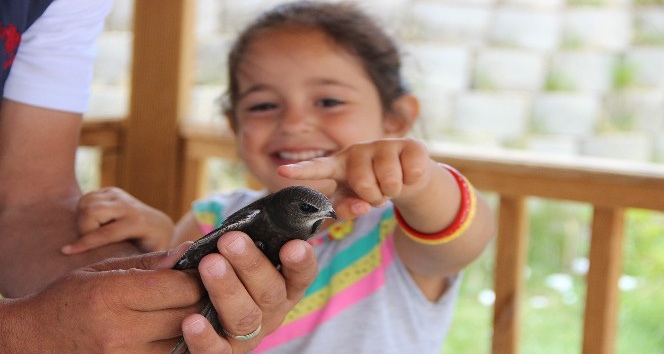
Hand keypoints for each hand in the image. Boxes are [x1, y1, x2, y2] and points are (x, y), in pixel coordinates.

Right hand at [4, 244, 209, 352]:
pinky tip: (177, 328)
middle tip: (209, 288)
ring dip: (195, 323)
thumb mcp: (104, 269)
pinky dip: (179, 342)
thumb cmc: (70, 297)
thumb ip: (151, 263)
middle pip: (187, 314)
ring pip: (184, 340)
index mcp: (113, 296)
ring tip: (194, 308)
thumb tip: (190, 250)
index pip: (178, 287)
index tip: (204, 270)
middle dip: (203, 299)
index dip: (198, 277)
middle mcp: (120, 331)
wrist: (32, 340)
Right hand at [63, 187, 173, 254]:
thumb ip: (137, 264)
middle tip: (90, 240)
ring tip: (93, 232)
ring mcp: (120, 196)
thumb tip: (122, 278)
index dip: (85, 243)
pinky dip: (83, 210)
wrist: (160, 226)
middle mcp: (129, 206)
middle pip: (91, 211)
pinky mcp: (112, 191)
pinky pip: (86, 197)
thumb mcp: (150, 258)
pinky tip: (94, 222)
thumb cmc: (153, 249)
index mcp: (139, 223)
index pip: (106, 233)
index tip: (66, 251)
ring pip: (86, 202)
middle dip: (84, 228)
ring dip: (82, 219)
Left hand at [186, 231, 317, 352]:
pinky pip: (216, 352)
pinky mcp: (222, 353)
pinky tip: (192, 321)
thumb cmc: (222, 270)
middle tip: (231, 241)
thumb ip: (237, 239)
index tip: (293, 245)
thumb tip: (227, 230)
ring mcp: (249, 335)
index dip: (300, 262)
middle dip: (251, 264)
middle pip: (269, 292)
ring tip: (209, 265)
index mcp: (283, 286)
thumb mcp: (235, 252)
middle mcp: (271, 312)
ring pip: (245, 317)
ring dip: (227, 290)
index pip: (301, 275)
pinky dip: (205, 338)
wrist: (193, 308)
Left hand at [278, 138, 431, 219]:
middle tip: (376, 192)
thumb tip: (360, 206)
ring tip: (391, 183)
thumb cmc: (372, 190)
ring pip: (388, 181)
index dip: (301, 170)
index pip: (317, 167)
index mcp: (337, 166)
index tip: (282, 171)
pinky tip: (408, 173)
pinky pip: (410, 173)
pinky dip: (411, 182)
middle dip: (374, 197)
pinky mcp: (408, 144)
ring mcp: (382, 144)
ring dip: (393, 191)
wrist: (407, 178)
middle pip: (363, 184)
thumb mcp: (355, 203)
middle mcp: (357, 151)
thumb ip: (348, 209)